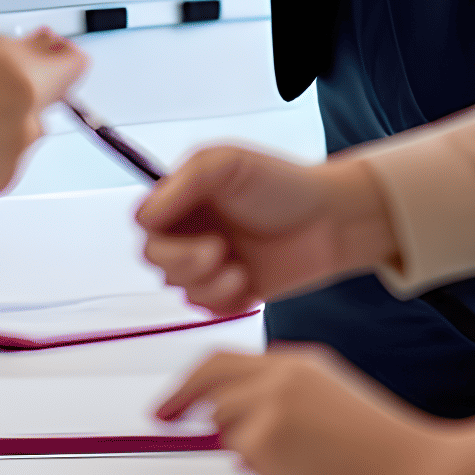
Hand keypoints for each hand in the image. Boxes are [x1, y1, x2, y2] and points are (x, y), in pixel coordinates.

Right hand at [0, 30, 85, 206]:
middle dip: (33, 83)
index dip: (59, 54)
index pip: (73, 61)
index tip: (47, 53)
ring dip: (12, 114)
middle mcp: (26, 112)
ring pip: (32, 122)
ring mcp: (18, 148)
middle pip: (55, 92)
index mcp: (15, 71)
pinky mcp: (6, 178)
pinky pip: (13, 151)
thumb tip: (36, 44)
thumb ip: (0, 49)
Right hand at [136, 147, 398, 313]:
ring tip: (238, 269)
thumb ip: (183, 183)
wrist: (330, 222)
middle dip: (183, 261)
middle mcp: (193, 229)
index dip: (157, 230)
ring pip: (178, 288)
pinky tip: (247, 284)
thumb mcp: (229, 164)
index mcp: (186, 196)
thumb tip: (144, 216)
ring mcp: (210, 263)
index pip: (144, 219)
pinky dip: (222, 302)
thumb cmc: (282, 184)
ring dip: (206, 283)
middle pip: (154, 258)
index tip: (186, 227)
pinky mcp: (229, 292)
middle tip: (219, 251)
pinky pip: (205, 310)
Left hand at [155, 345, 474, 474]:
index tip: (167, 404)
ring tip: (298, 462)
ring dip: (244, 444)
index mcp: (300, 364)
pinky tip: (305, 473)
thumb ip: (283, 407)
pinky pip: (244, 456)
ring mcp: (271, 404)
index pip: (225, 360)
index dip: (190, 381)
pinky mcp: (267, 438)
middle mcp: (281, 375)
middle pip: (212, 379)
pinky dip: (263, 469)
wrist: (419, 469)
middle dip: (187, 399)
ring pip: (227, 423)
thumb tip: (235, 437)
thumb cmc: (381, 449)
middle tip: (164, 417)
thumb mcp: (330, 409)